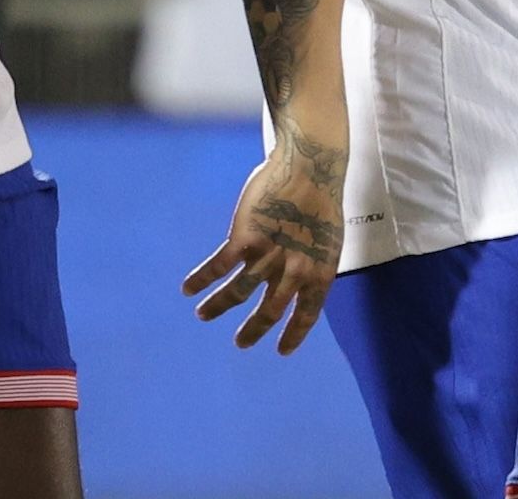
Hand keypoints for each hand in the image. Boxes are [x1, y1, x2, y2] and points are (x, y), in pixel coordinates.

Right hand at [182, 122, 347, 353]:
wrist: (309, 166)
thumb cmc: (322, 196)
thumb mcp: (328, 237)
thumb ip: (312, 261)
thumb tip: (299, 276)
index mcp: (319, 272)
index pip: (306, 314)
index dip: (293, 334)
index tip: (281, 350)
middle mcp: (293, 272)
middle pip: (269, 311)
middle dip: (252, 330)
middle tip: (240, 342)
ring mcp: (267, 257)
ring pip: (237, 292)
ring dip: (218, 306)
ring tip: (203, 315)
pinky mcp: (244, 239)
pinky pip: (218, 267)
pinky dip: (202, 279)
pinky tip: (189, 288)